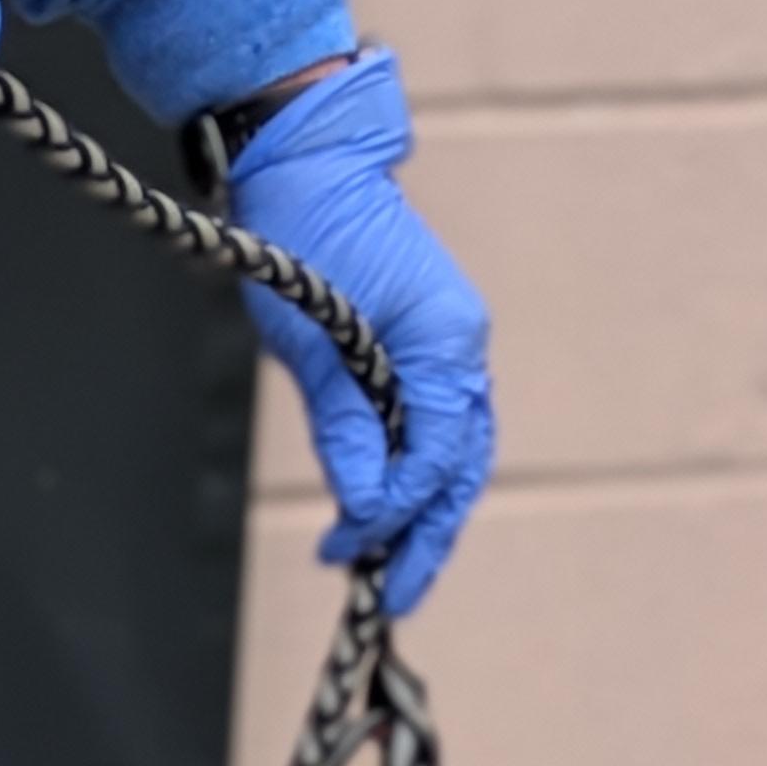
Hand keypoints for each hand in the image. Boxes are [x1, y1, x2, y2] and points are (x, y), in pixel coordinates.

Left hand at [225, 45, 493, 621]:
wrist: (305, 166)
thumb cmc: (303, 245)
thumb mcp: (313, 350)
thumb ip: (345, 431)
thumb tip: (368, 510)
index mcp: (448, 344)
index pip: (437, 456)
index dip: (397, 514)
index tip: (350, 552)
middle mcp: (463, 348)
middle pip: (462, 464)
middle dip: (428, 536)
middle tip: (391, 599)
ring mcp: (450, 345)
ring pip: (453, 450)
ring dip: (423, 512)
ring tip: (386, 570)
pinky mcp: (425, 344)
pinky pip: (433, 424)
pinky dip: (413, 473)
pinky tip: (384, 511)